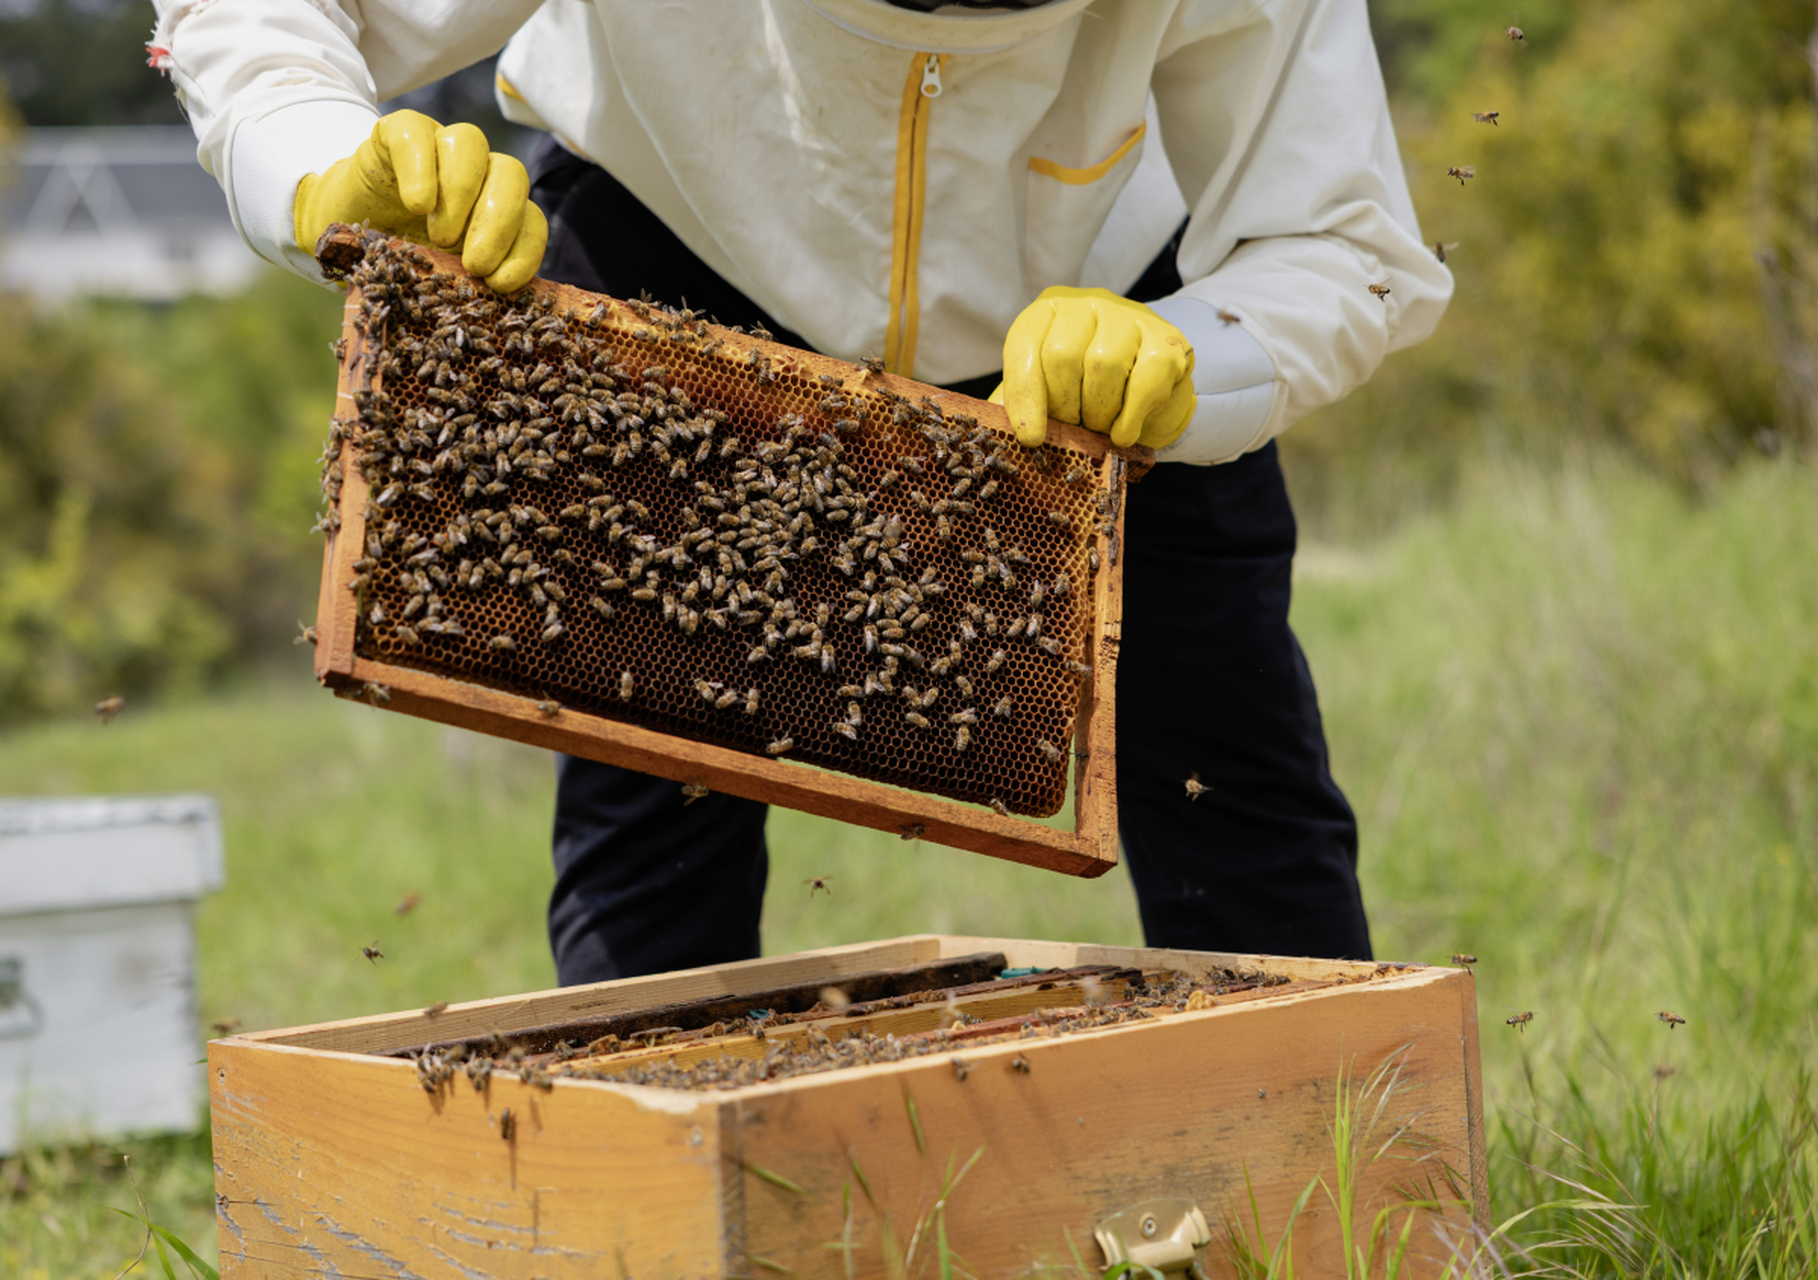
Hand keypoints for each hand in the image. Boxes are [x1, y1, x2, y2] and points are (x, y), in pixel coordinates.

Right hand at [293, 109, 547, 292]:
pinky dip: (420, 168)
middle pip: (510, 175)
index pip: (530, 218)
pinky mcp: (396, 132)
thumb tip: (497, 309)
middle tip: (474, 264)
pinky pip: (416, 134)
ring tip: (439, 238)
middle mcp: (476, 170)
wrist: (339, 228)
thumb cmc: (396, 256)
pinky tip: (416, 205)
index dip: (524, 250)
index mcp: (495, 206)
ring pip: (471, 144)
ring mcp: (437, 145)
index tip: (501, 284)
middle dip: (499, 223)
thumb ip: (468, 283)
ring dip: (462, 193)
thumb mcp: (437, 277)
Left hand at [995, 286, 1195, 448]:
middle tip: (1073, 429)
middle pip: (1062, 356)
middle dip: (1065, 407)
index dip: (1024, 396)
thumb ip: (1017, 404)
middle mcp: (1087, 303)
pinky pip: (1145, 380)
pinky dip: (1131, 417)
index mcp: (1046, 312)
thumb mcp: (1045, 391)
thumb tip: (992, 430)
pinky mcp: (1166, 339)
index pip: (1025, 348)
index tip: (1031, 438)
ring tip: (1099, 429)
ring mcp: (1130, 316)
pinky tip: (1123, 434)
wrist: (1148, 386)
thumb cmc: (1084, 391)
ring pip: (1104, 365)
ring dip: (1099, 413)